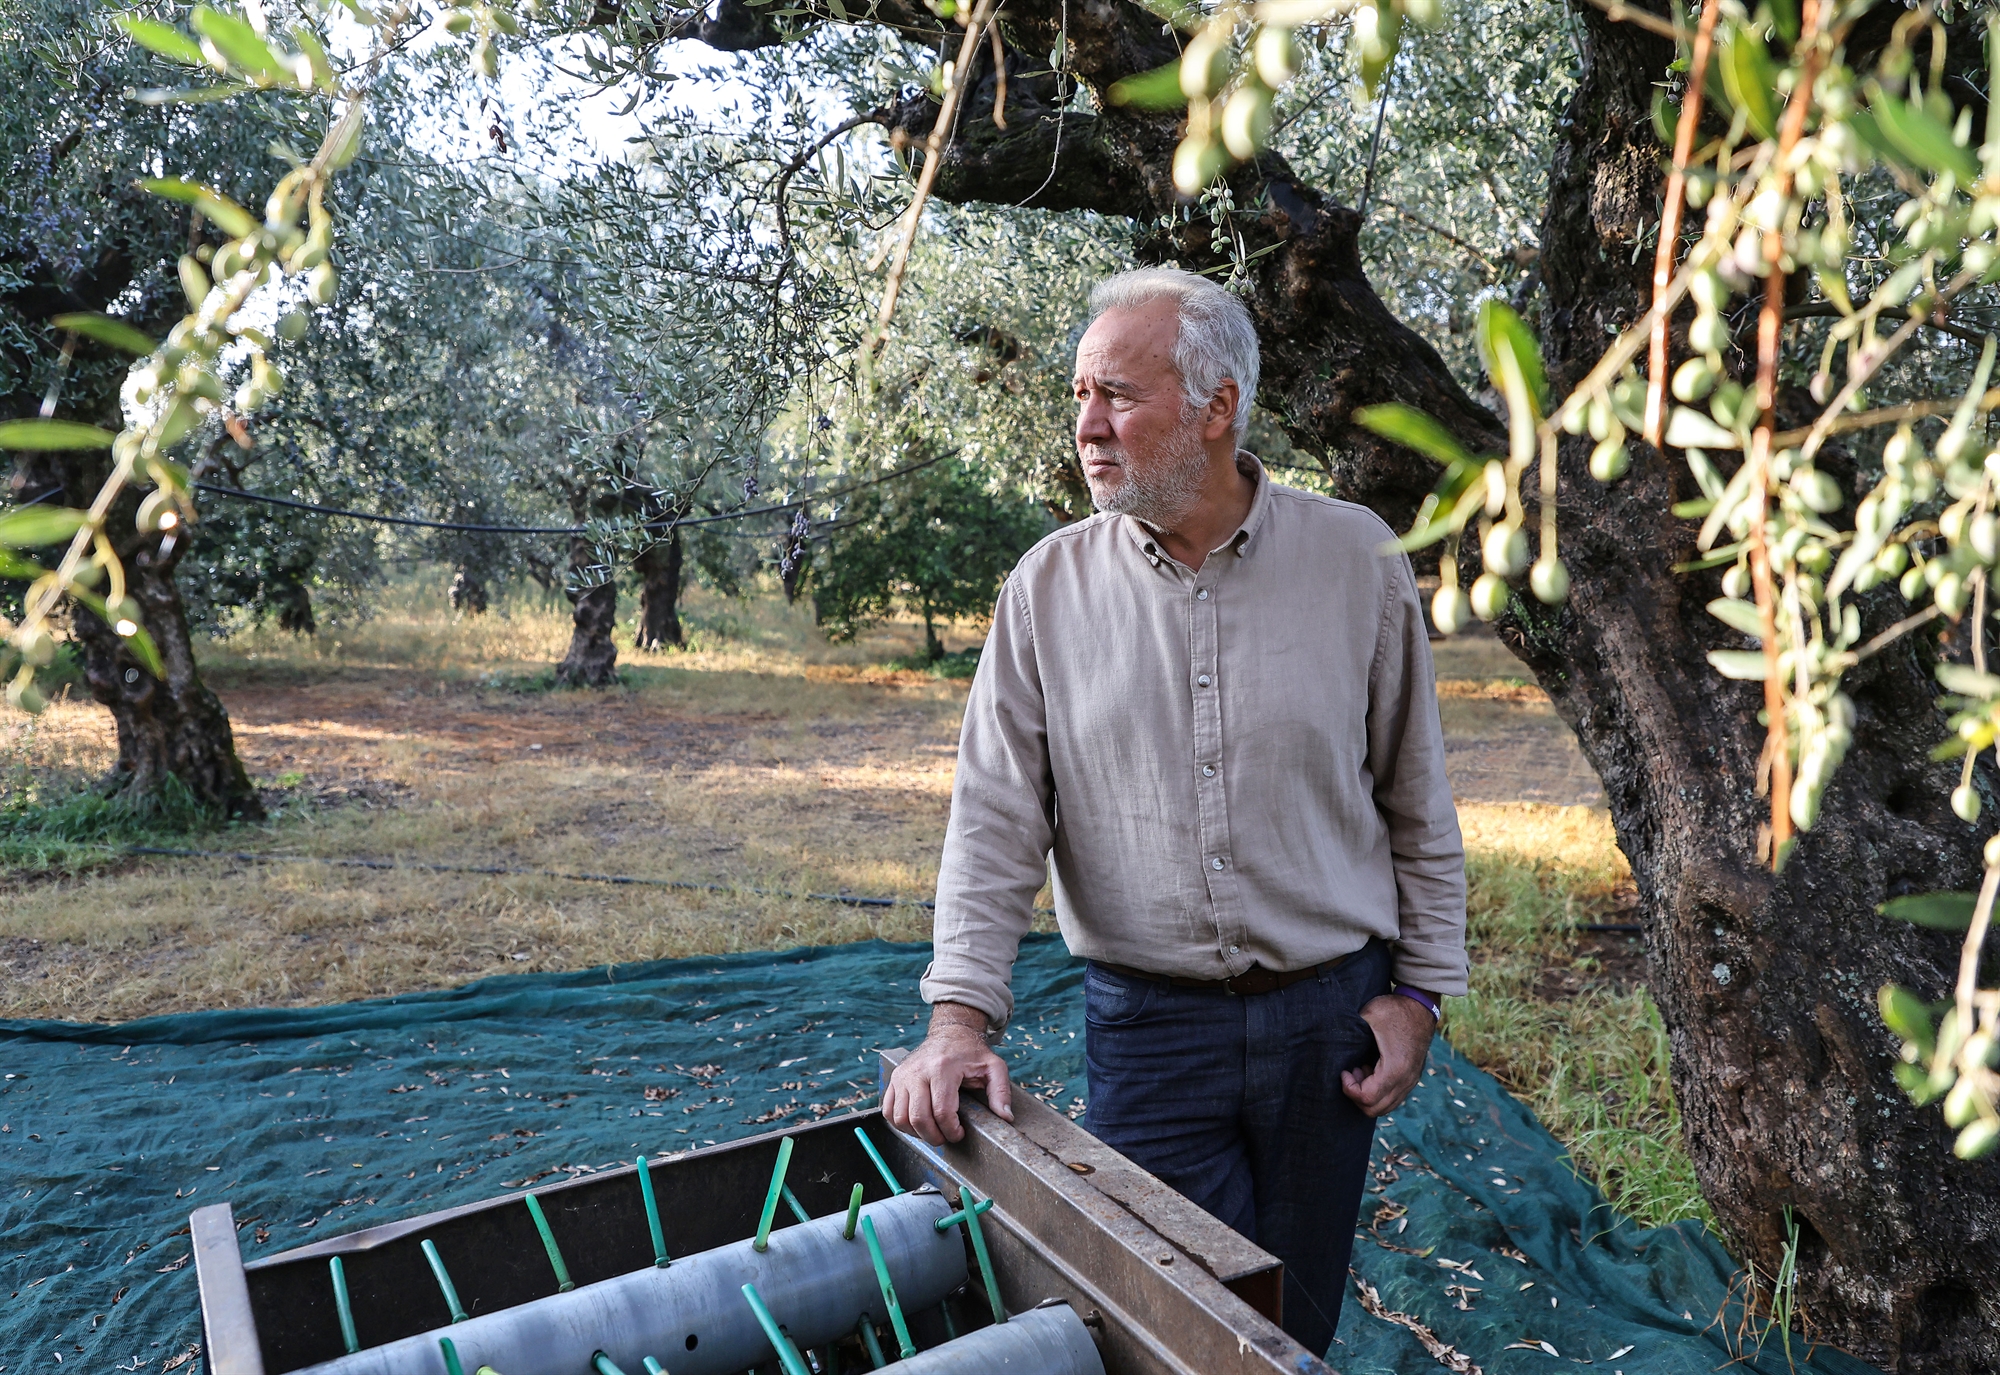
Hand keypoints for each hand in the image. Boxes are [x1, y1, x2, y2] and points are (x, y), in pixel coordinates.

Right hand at [884, 1003, 1014, 1144]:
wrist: (950, 1032)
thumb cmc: (971, 1051)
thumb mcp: (993, 1067)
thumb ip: (1000, 1092)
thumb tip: (1006, 1117)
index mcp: (943, 1068)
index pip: (942, 1111)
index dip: (951, 1131)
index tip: (960, 1134)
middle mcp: (918, 1071)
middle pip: (919, 1118)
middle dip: (934, 1136)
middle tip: (946, 1137)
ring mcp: (903, 1074)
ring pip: (901, 1117)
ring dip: (916, 1133)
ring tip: (932, 1131)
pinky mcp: (895, 1078)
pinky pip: (888, 1110)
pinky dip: (900, 1123)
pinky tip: (916, 1123)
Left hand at [1341, 992, 1435, 1116]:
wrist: (1421, 1006)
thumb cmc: (1394, 1010)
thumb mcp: (1369, 1016)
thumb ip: (1349, 1031)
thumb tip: (1326, 1037)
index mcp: (1394, 1069)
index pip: (1366, 1098)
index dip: (1349, 1088)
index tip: (1344, 1071)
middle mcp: (1405, 1081)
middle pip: (1374, 1109)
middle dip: (1356, 1094)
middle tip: (1351, 1073)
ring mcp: (1410, 1082)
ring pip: (1384, 1107)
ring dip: (1367, 1094)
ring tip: (1360, 1070)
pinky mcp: (1411, 1078)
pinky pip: (1392, 1098)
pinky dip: (1378, 1092)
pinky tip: (1370, 1070)